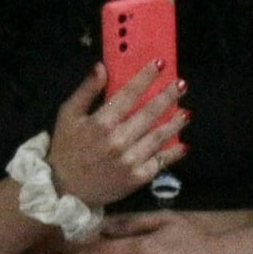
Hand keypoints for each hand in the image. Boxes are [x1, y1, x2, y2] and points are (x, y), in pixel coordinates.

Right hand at [48, 61, 186, 207]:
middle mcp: (119, 140)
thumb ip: (86, 91)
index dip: (145, 77)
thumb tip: (101, 67)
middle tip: (181, 84)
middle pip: (149, 113)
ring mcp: (130, 160)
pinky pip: (160, 162)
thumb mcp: (68, 114)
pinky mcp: (138, 177)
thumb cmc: (66, 147)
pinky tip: (184, 144)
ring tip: (186, 112)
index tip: (159, 64)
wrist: (65, 188)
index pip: (129, 94)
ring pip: (159, 137)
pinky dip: (174, 153)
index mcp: (101, 122)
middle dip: (167, 97)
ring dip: (175, 123)